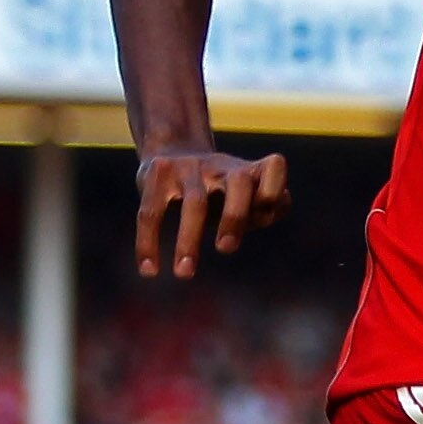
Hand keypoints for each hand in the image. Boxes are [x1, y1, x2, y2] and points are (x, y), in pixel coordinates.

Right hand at [133, 147, 291, 276]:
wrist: (172, 149)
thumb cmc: (222, 189)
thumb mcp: (247, 196)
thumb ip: (269, 208)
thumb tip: (271, 212)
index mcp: (249, 171)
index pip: (273, 166)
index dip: (275, 190)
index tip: (266, 218)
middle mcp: (222, 166)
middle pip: (238, 184)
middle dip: (235, 217)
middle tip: (226, 249)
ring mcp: (189, 168)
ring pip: (195, 204)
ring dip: (189, 240)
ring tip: (184, 274)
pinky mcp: (158, 174)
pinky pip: (151, 213)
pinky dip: (148, 242)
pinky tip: (149, 270)